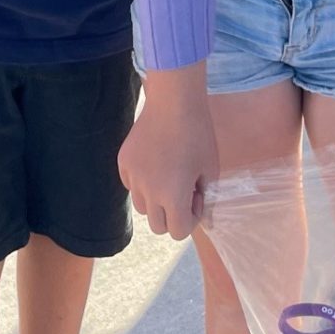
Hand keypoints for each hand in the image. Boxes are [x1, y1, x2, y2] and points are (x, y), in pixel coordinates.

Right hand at [118, 64, 216, 240]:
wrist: (174, 101)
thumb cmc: (199, 133)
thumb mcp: (211, 168)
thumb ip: (206, 196)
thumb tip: (201, 212)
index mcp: (172, 197)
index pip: (178, 231)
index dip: (192, 217)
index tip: (197, 195)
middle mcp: (148, 192)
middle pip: (158, 226)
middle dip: (173, 214)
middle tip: (184, 190)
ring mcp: (132, 177)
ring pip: (142, 207)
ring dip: (156, 200)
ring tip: (169, 176)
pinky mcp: (123, 162)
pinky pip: (131, 185)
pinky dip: (142, 182)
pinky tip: (156, 162)